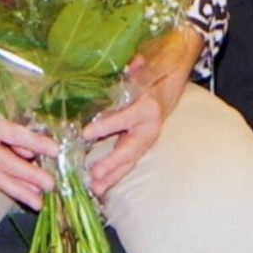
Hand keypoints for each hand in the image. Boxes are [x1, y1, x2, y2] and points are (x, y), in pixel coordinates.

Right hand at [0, 97, 55, 210]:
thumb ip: (10, 133)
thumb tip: (31, 153)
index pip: (13, 134)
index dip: (34, 142)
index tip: (54, 150)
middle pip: (5, 163)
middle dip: (28, 175)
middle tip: (49, 185)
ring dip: (19, 191)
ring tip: (38, 202)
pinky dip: (9, 188)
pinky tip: (23, 195)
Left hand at [80, 53, 190, 195]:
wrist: (167, 91)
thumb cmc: (149, 81)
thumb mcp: (142, 74)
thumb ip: (135, 70)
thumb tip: (134, 62)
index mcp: (147, 109)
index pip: (124, 118)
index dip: (106, 126)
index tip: (85, 134)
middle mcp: (148, 129)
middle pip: (129, 149)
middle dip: (111, 164)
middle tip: (94, 175)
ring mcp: (144, 142)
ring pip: (128, 163)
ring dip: (111, 177)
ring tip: (94, 189)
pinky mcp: (138, 150)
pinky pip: (126, 165)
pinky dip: (113, 177)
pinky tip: (98, 188)